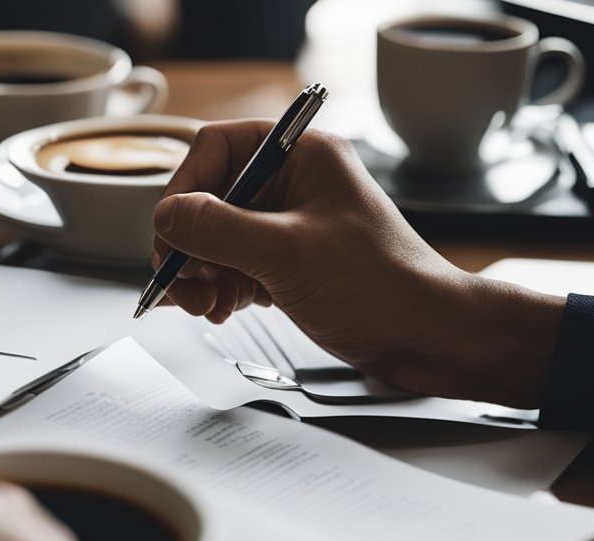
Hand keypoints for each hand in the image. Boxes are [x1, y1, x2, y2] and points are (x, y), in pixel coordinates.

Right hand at [152, 119, 564, 407]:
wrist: (427, 338)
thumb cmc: (383, 287)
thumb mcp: (287, 252)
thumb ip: (217, 228)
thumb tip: (165, 216)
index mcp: (301, 155)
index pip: (214, 150)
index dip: (184, 192)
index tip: (173, 234)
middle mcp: (291, 182)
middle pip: (205, 199)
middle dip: (189, 246)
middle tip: (186, 284)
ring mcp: (286, 223)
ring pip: (212, 237)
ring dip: (200, 275)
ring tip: (210, 306)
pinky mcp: (285, 261)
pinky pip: (229, 264)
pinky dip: (218, 288)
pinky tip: (226, 309)